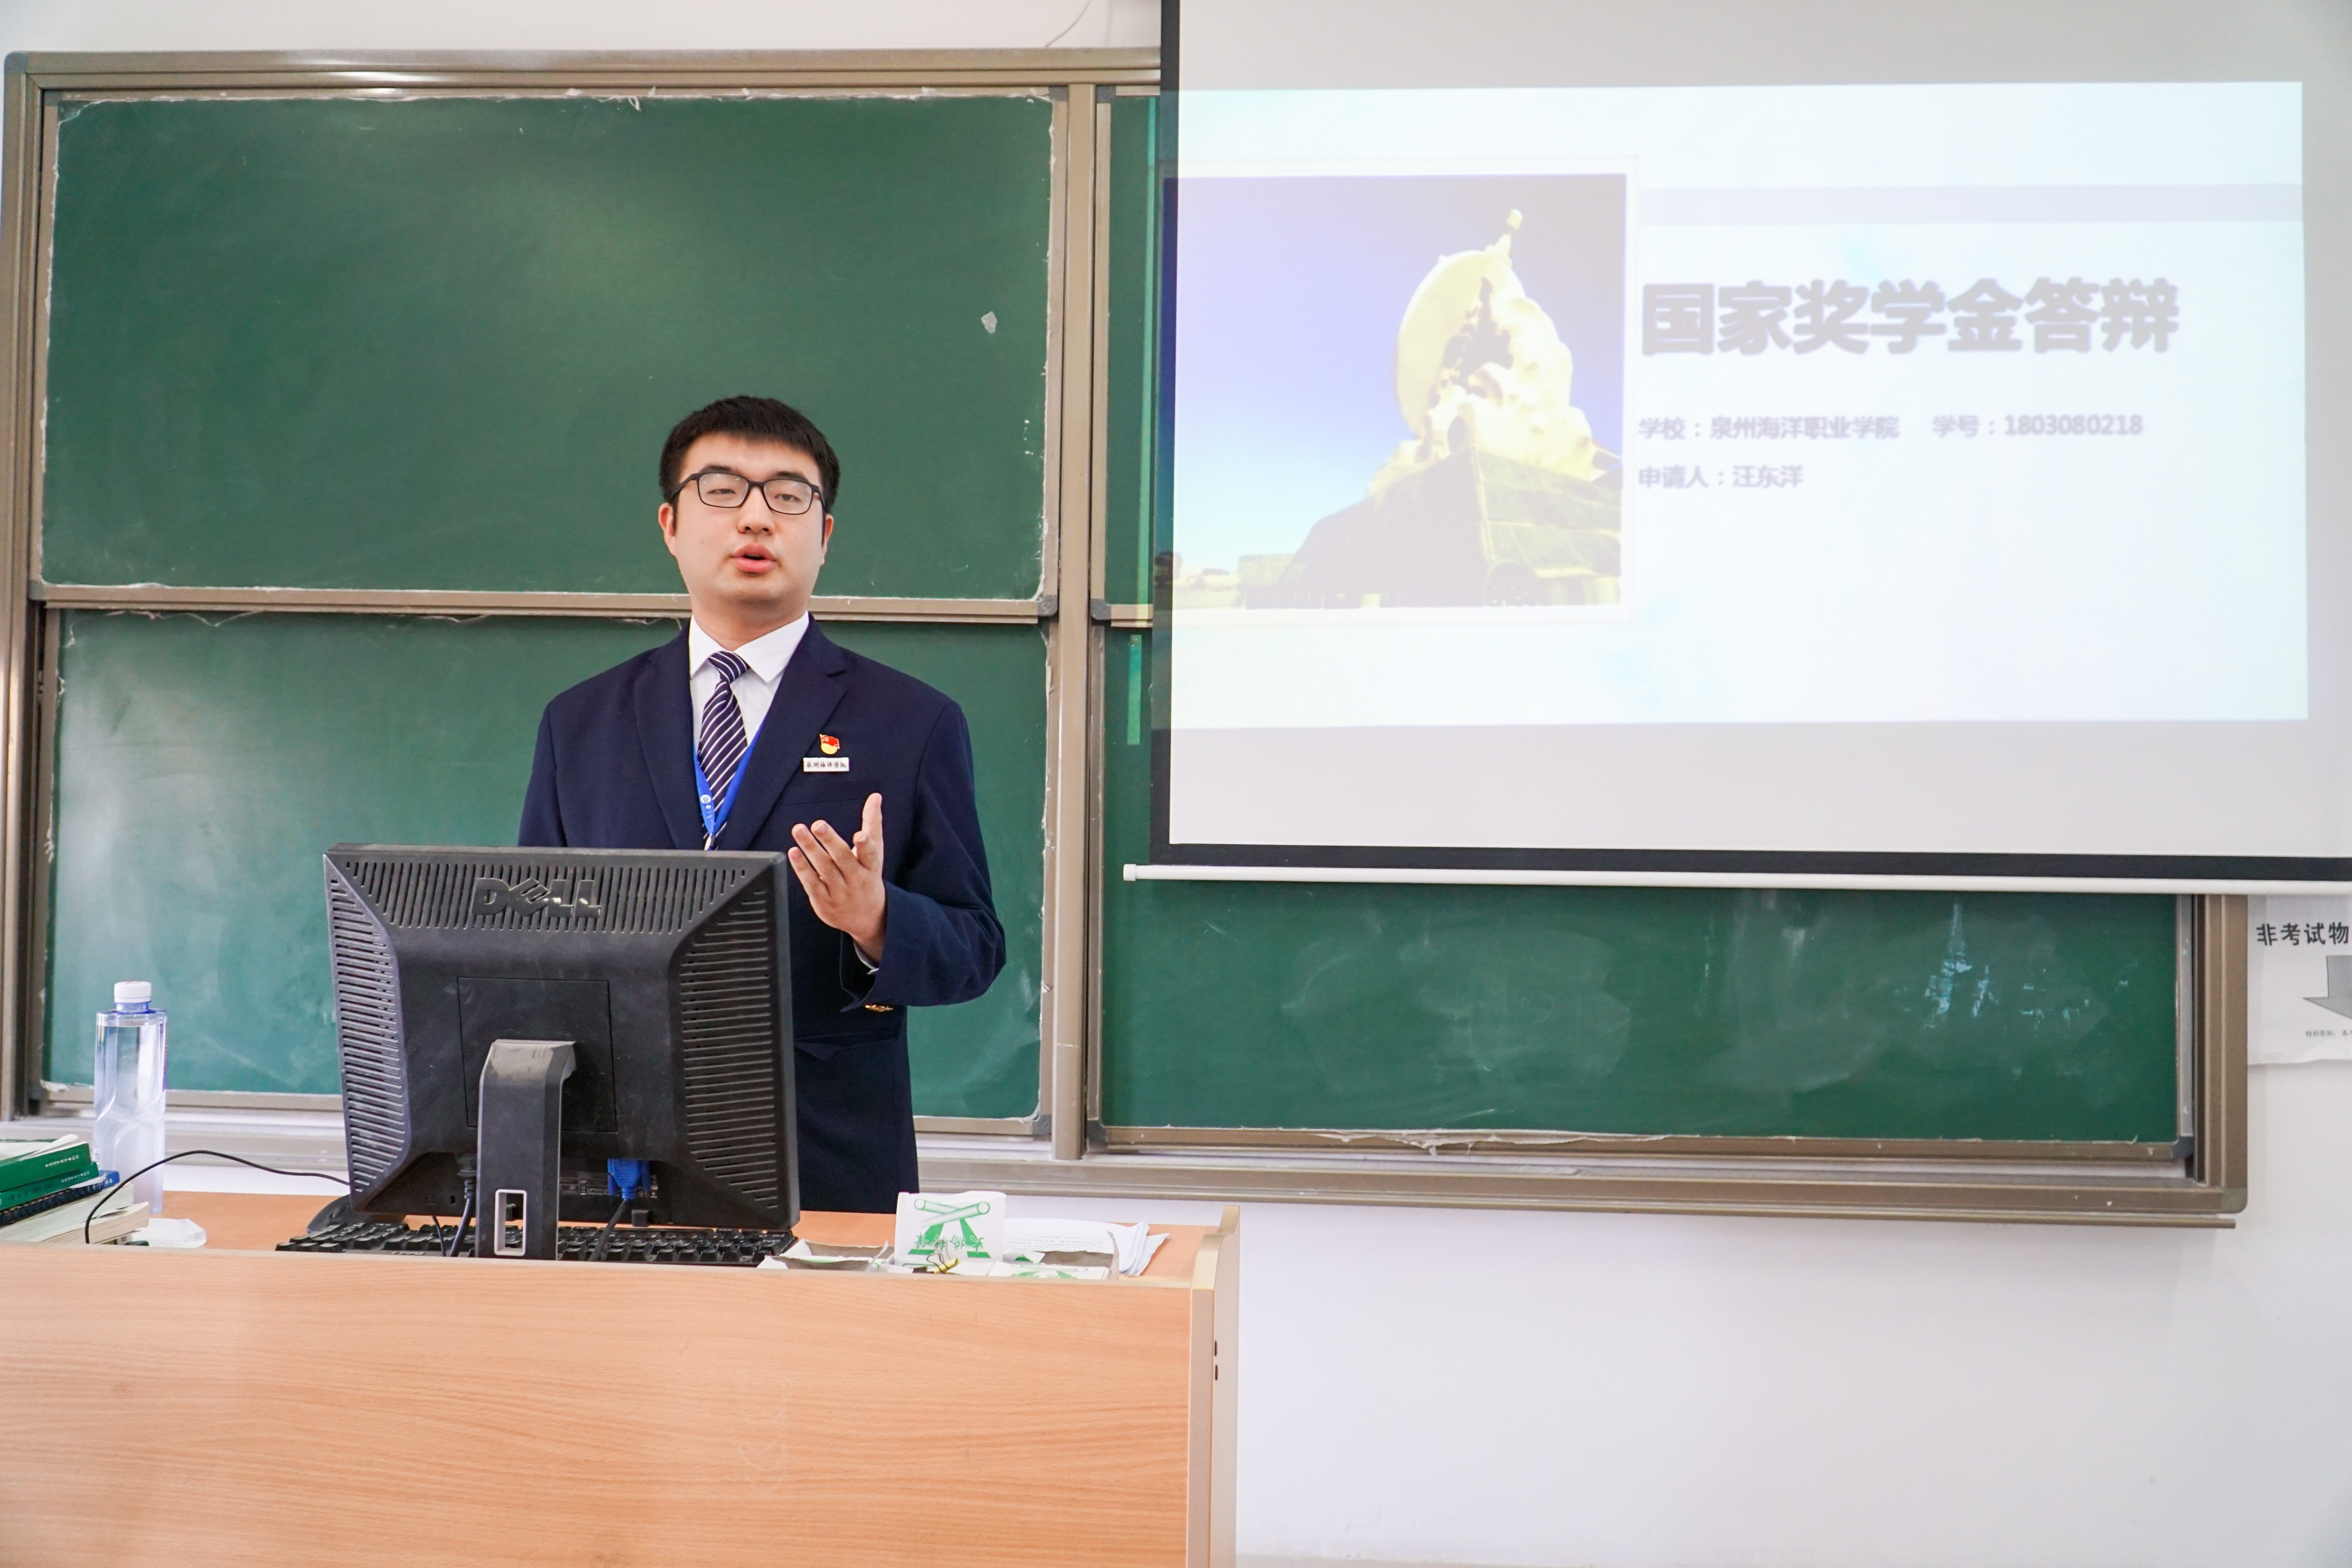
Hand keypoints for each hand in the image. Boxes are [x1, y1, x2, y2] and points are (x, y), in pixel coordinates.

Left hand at [789, 792, 887, 961]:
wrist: (866, 918)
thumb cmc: (868, 877)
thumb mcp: (876, 852)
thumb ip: (873, 823)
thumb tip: (875, 796)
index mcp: (871, 867)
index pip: (870, 855)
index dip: (865, 846)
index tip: (860, 835)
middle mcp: (856, 879)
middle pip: (842, 858)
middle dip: (830, 841)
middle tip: (818, 824)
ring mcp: (840, 892)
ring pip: (824, 868)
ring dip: (810, 848)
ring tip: (799, 829)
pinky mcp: (824, 901)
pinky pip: (811, 883)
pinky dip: (802, 868)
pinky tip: (794, 852)